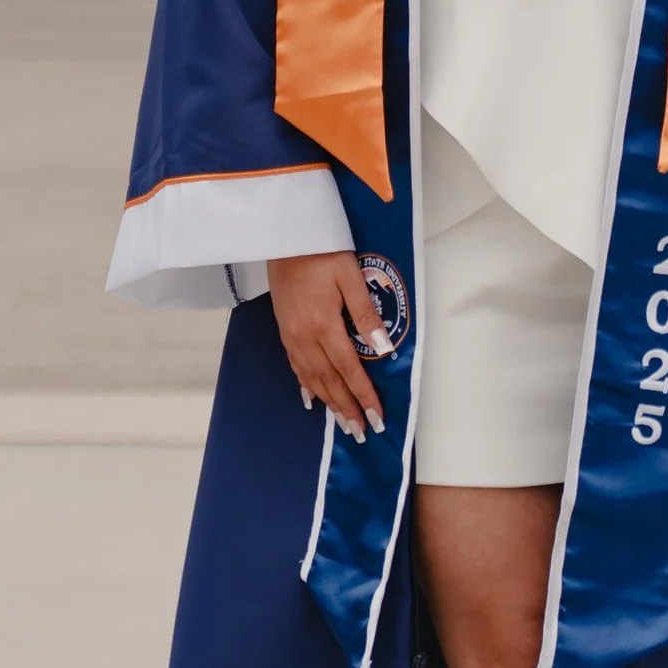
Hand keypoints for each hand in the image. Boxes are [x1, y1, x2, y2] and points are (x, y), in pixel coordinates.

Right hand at [269, 250, 388, 441]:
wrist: (284, 235)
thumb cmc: (322, 251)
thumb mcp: (350, 276)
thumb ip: (365, 314)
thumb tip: (383, 349)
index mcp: (324, 324)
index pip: (349, 369)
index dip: (363, 395)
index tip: (376, 417)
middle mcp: (305, 336)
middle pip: (329, 380)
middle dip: (346, 408)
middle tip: (360, 432)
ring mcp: (291, 335)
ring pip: (311, 377)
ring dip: (328, 402)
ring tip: (341, 423)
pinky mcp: (284, 329)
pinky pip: (296, 365)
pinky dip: (306, 385)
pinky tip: (312, 397)